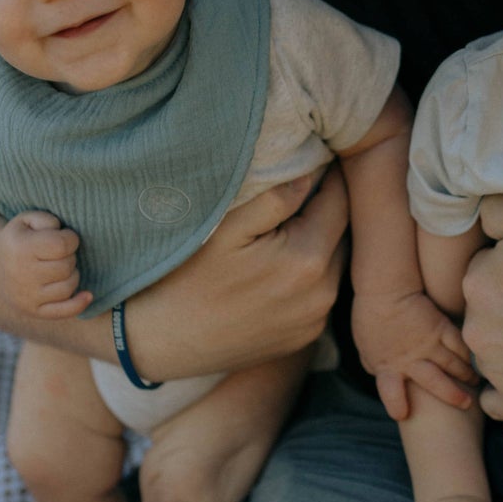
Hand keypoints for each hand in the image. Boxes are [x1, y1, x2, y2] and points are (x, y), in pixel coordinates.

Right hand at [0, 210, 91, 317]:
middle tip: (58, 254)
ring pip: (68, 286)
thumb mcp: (27, 219)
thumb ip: (48, 220)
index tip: (65, 237)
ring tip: (59, 267)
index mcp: (21, 248)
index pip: (62, 245)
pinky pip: (62, 311)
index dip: (70, 239)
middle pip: (66, 266)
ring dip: (71, 275)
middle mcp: (22, 274)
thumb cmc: (19, 239)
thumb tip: (64, 236)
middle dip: (69, 257)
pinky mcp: (32, 310)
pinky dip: (78, 304)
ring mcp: (27, 296)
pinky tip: (87, 295)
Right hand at [123, 167, 348, 377]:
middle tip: (307, 184)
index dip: (331, 177)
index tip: (319, 159)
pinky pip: (321, 293)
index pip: (341, 203)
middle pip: (343, 234)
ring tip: (294, 222)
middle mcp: (322, 295)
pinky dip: (312, 273)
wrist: (159, 342)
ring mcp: (314, 321)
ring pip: (335, 263)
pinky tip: (283, 262)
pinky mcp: (304, 338)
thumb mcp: (225, 228)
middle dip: (328, 208)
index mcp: (307, 261)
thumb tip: (312, 174)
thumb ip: (275, 199)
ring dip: (322, 241)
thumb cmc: (185, 278)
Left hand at [352, 288, 477, 420]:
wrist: (384, 288)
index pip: (392, 394)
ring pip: (453, 364)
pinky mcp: (440, 328)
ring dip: (467, 374)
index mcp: (387, 367)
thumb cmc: (370, 318)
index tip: (403, 414)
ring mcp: (428, 344)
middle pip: (435, 383)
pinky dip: (469, 353)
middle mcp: (410, 360)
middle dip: (452, 395)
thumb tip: (383, 375)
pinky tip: (477, 358)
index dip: (397, 406)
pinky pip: (459, 344)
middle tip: (466, 403)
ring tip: (477, 382)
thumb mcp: (366, 349)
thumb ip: (377, 366)